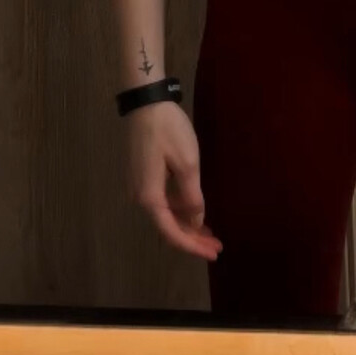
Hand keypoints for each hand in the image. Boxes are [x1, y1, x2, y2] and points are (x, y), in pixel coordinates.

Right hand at [125, 100, 222, 261]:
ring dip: (187, 225)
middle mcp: (140, 198)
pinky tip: (193, 212)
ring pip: (165, 214)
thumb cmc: (167, 131)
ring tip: (210, 232)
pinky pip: (161, 201)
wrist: (145, 101)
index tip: (214, 253)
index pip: (172, 233)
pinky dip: (178, 209)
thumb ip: (192, 196)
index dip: (193, 246)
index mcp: (149, 198)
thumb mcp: (187, 163)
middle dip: (193, 238)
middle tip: (217, 245)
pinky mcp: (141, 175)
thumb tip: (196, 220)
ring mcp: (138, 186)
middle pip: (168, 227)